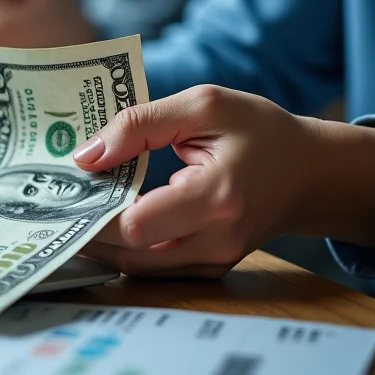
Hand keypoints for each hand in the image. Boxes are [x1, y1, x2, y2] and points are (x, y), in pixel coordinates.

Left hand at [72, 85, 374, 277]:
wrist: (311, 173)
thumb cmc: (260, 131)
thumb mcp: (203, 105)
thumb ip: (139, 125)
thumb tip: (84, 157)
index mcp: (217, 196)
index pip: (135, 225)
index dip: (97, 210)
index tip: (74, 185)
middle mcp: (217, 240)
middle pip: (128, 254)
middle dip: (90, 228)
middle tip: (63, 199)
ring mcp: (215, 261)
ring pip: (136, 268)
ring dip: (105, 241)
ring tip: (83, 207)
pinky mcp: (210, 269)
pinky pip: (154, 268)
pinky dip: (128, 247)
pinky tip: (110, 219)